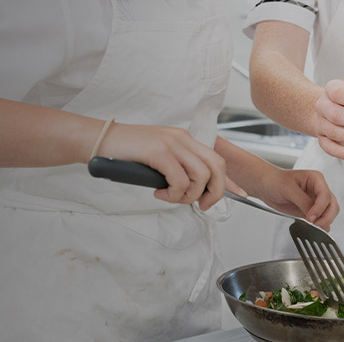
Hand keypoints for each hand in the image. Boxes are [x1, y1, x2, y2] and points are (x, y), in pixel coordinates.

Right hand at [96, 123, 229, 210]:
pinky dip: (173, 194)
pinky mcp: (159, 152)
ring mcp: (171, 144)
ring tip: (171, 197)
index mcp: (183, 139)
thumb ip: (175, 168)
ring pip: (200, 177)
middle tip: (200, 205)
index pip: (216, 159)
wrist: (101, 140)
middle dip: (215, 192)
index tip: (241, 194)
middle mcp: (182, 139)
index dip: (230, 180)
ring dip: (189, 195)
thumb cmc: (125, 152)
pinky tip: (159, 193)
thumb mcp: (157, 158)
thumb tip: (189, 190)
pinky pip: (180, 181)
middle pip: (216, 167)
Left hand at [252, 169, 338, 230]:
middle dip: (326, 217)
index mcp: (316, 179)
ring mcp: (316, 201)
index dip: (320, 208)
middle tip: (316, 226)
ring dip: (325, 222)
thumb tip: (313, 215)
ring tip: (315, 228)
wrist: (266, 186)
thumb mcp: (288, 189)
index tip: (311, 217)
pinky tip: (314, 229)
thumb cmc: (275, 181)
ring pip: (329, 213)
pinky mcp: (311, 210)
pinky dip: (320, 225)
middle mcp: (319, 189)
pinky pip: (321, 219)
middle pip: (332, 205)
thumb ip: (303, 201)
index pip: (325, 195)